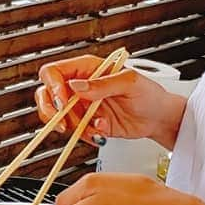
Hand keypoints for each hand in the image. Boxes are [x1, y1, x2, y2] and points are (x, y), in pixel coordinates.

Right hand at [36, 54, 185, 149]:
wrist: (159, 118)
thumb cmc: (149, 94)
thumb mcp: (129, 83)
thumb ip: (102, 84)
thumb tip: (77, 87)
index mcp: (87, 69)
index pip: (54, 72)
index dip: (53, 86)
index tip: (62, 100)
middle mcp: (80, 87)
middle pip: (46, 94)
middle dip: (50, 110)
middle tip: (64, 122)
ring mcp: (81, 106)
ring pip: (57, 116)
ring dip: (72, 126)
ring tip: (94, 127)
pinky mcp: (86, 124)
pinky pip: (74, 131)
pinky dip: (84, 135)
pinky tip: (101, 132)